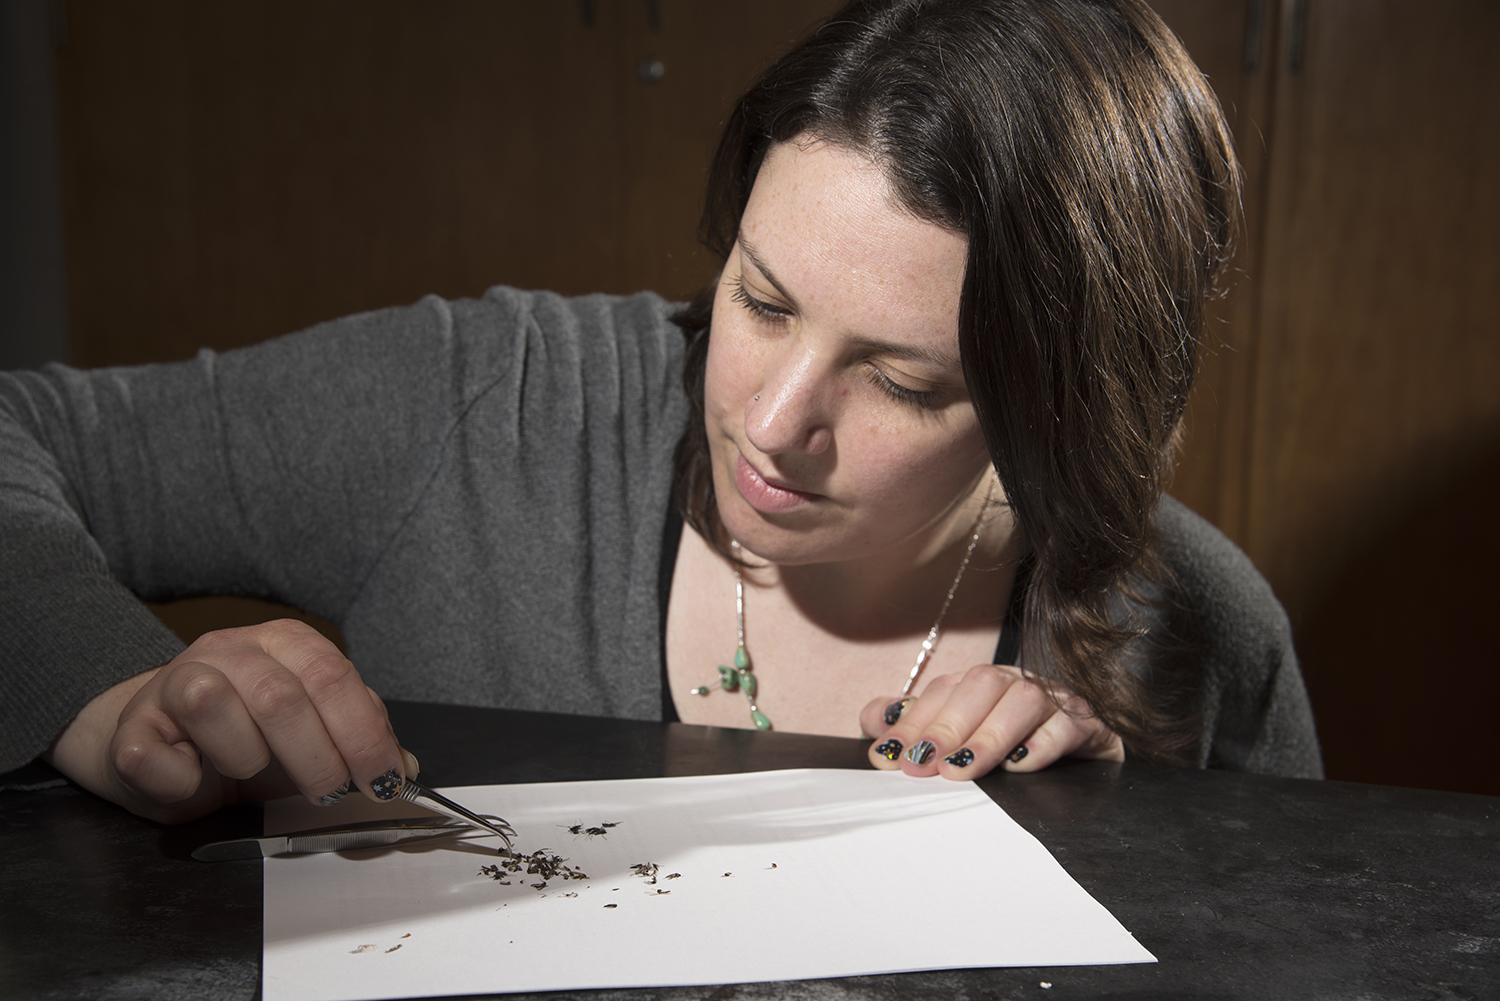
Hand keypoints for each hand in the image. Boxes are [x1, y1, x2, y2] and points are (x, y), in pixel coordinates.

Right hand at [45, 619, 414, 823]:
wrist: (159, 740)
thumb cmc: (246, 735)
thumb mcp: (313, 733)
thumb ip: (359, 740)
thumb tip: (404, 768)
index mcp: (284, 643)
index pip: (333, 675)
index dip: (363, 732)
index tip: (383, 780)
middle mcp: (230, 649)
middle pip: (281, 694)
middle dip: (317, 757)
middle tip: (329, 793)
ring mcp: (174, 681)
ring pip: (212, 702)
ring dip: (243, 756)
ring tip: (249, 771)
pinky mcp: (132, 725)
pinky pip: (151, 752)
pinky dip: (181, 778)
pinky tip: (194, 780)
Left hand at [859, 664, 1123, 777]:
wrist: (1085, 765)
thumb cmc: (1012, 750)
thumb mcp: (959, 738)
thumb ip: (913, 725)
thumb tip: (872, 722)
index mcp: (982, 683)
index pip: (942, 691)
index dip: (912, 723)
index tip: (887, 758)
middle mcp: (1017, 684)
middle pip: (982, 685)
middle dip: (947, 726)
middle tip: (923, 767)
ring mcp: (1057, 701)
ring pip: (1026, 699)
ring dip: (990, 734)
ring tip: (963, 770)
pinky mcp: (1090, 726)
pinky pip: (1071, 725)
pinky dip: (1044, 743)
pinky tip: (1021, 766)